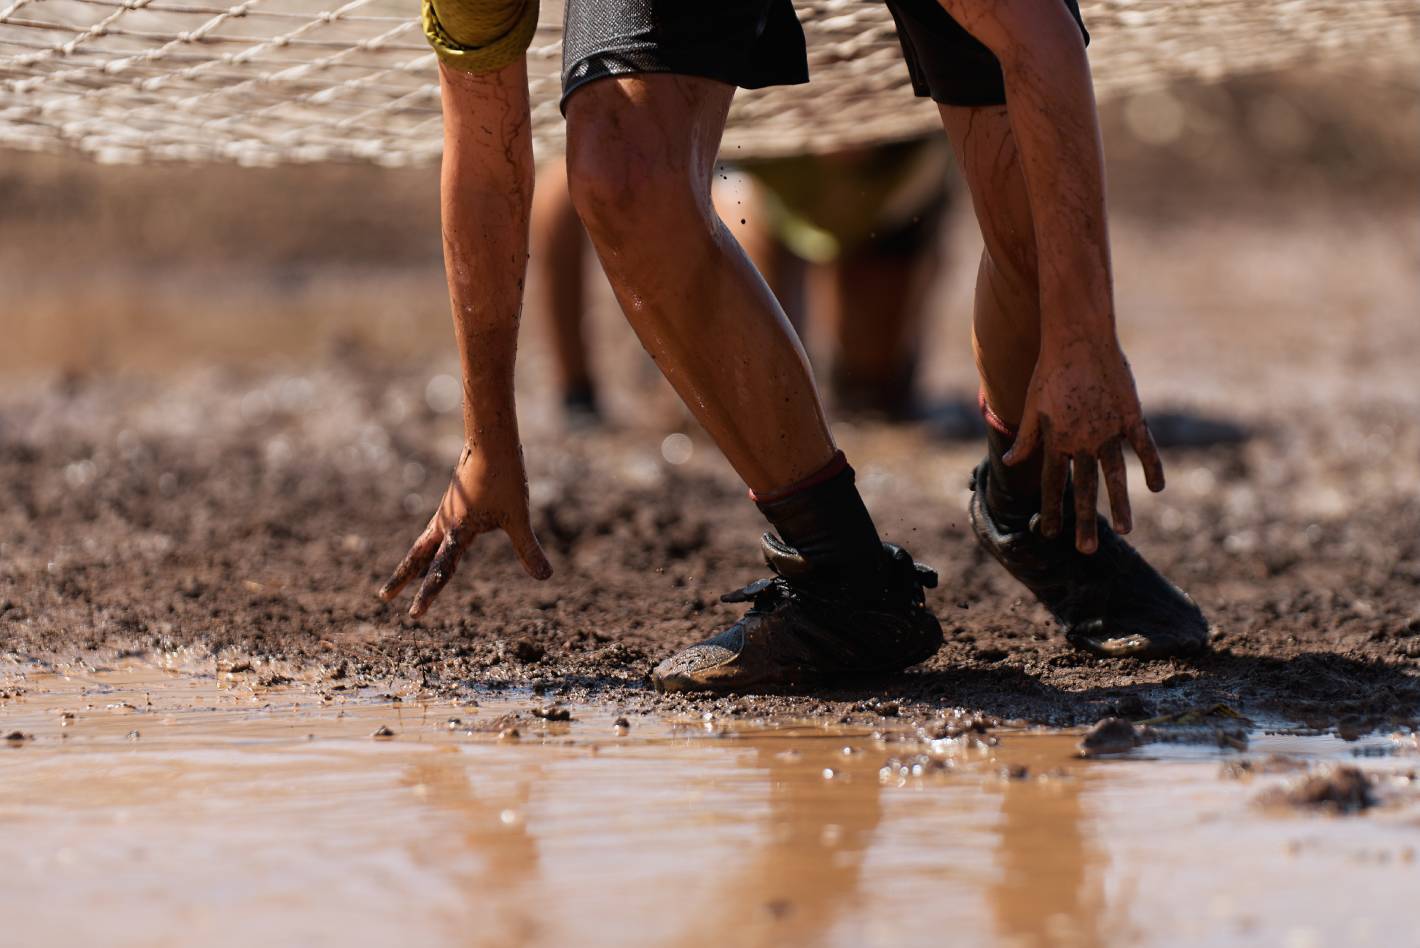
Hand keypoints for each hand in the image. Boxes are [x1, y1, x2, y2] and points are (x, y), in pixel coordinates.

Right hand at [379, 442, 551, 617]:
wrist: (491, 442)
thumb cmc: (504, 477)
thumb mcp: (518, 517)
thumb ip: (528, 549)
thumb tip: (545, 577)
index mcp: (458, 530)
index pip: (441, 570)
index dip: (428, 594)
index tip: (413, 614)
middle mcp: (445, 523)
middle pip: (417, 556)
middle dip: (402, 577)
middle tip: (383, 597)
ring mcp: (446, 512)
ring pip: (424, 541)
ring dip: (414, 560)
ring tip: (408, 575)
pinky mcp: (453, 502)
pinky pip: (436, 528)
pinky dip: (430, 542)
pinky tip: (438, 541)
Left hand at [1003, 334, 1164, 553]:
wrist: (1078, 338)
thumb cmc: (1049, 369)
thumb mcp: (1031, 405)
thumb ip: (1026, 438)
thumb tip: (1011, 461)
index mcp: (1056, 440)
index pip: (1052, 484)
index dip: (1051, 510)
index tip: (1048, 534)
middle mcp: (1082, 440)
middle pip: (1084, 488)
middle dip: (1084, 521)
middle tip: (1086, 551)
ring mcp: (1109, 429)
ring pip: (1116, 475)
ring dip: (1120, 504)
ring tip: (1125, 530)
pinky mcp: (1130, 415)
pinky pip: (1145, 447)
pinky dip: (1152, 467)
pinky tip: (1157, 488)